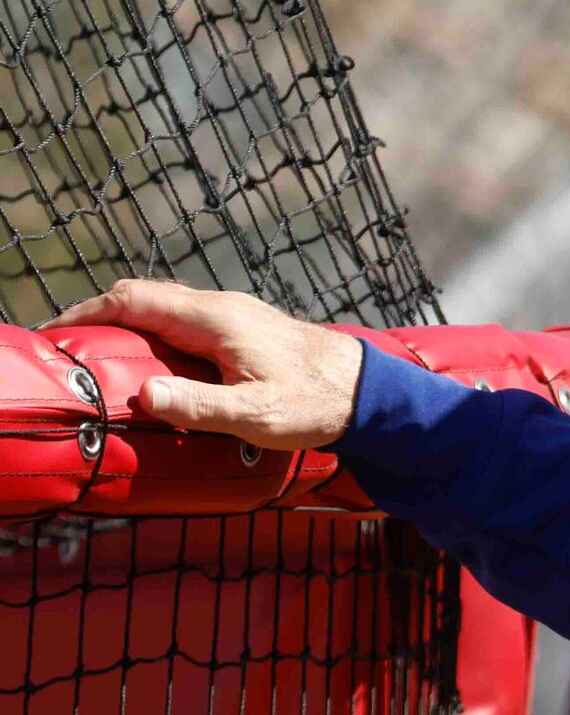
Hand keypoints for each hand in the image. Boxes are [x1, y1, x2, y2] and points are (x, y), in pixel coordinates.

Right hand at [42, 279, 365, 451]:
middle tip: (70, 348)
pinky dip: (157, 337)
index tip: (57, 330)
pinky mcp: (244, 330)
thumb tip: (145, 396)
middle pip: (145, 299)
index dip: (89, 311)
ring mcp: (234, 316)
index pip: (136, 299)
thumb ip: (199, 407)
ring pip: (166, 310)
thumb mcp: (256, 415)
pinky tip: (152, 366)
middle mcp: (222, 308)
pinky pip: (186, 324)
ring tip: (101, 358)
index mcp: (216, 319)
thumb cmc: (317, 403)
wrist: (368, 391)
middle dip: (101, 317)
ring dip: (130, 327)